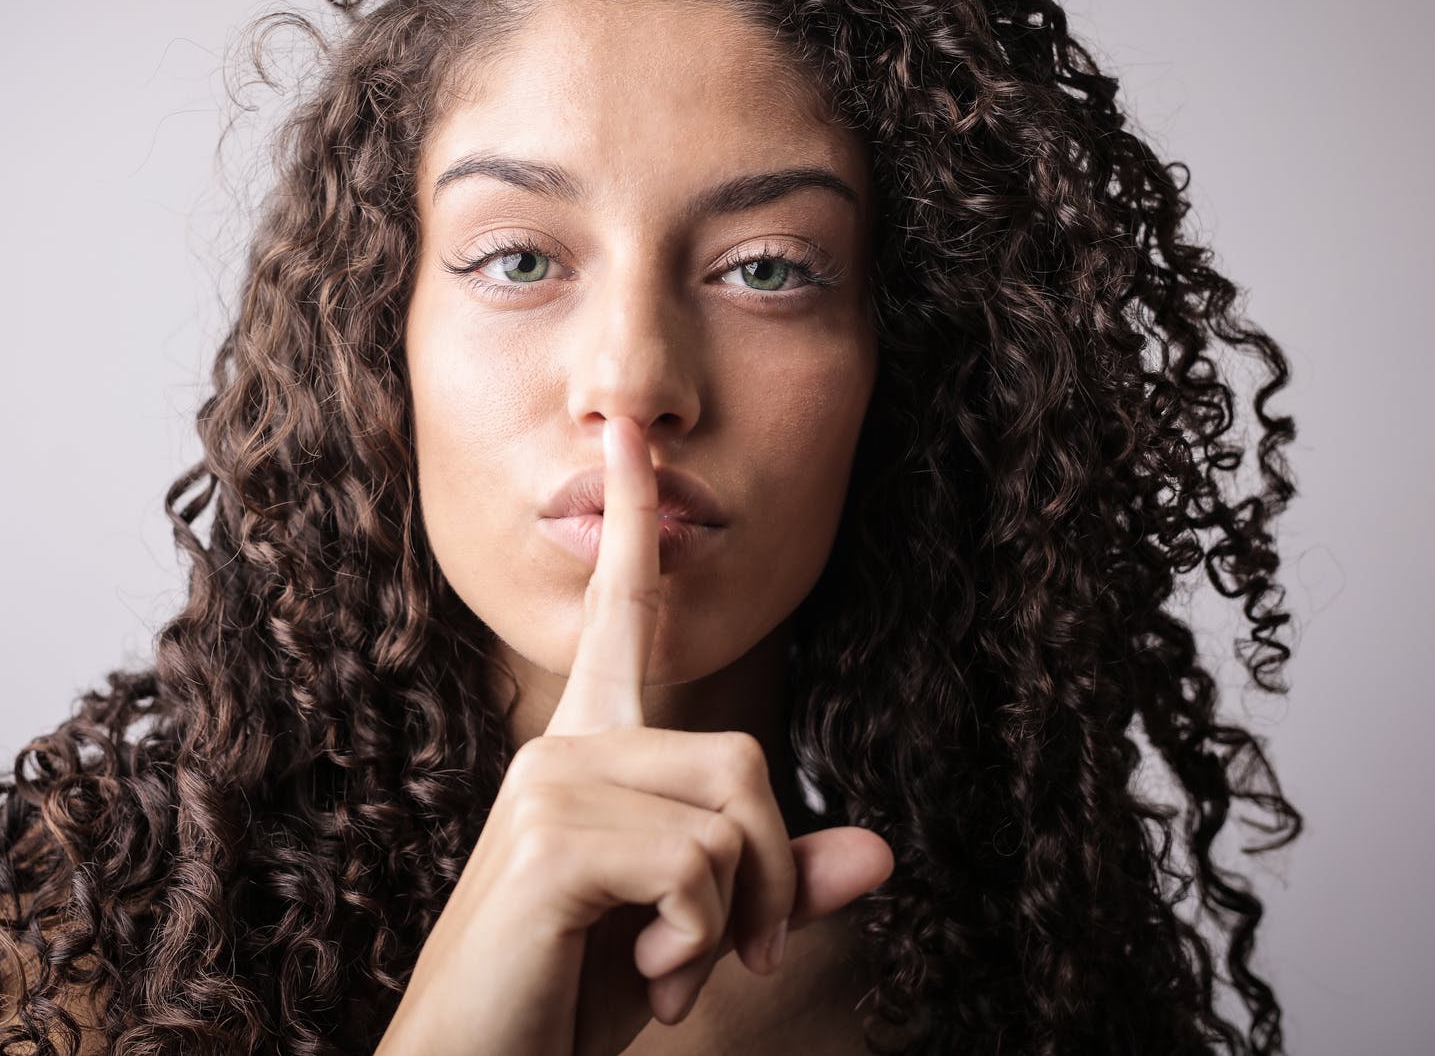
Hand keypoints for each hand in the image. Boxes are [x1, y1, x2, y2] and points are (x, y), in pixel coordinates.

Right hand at [375, 416, 894, 1055]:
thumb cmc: (567, 1001)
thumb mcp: (694, 936)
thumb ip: (775, 887)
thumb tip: (884, 853)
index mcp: (590, 753)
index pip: (620, 614)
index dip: (632, 523)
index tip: (629, 435)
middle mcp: (564, 748)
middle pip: (745, 758)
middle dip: (768, 879)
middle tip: (724, 960)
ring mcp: (551, 785)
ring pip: (732, 816)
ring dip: (731, 924)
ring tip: (665, 972)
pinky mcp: (551, 839)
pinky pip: (700, 869)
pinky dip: (699, 947)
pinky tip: (642, 979)